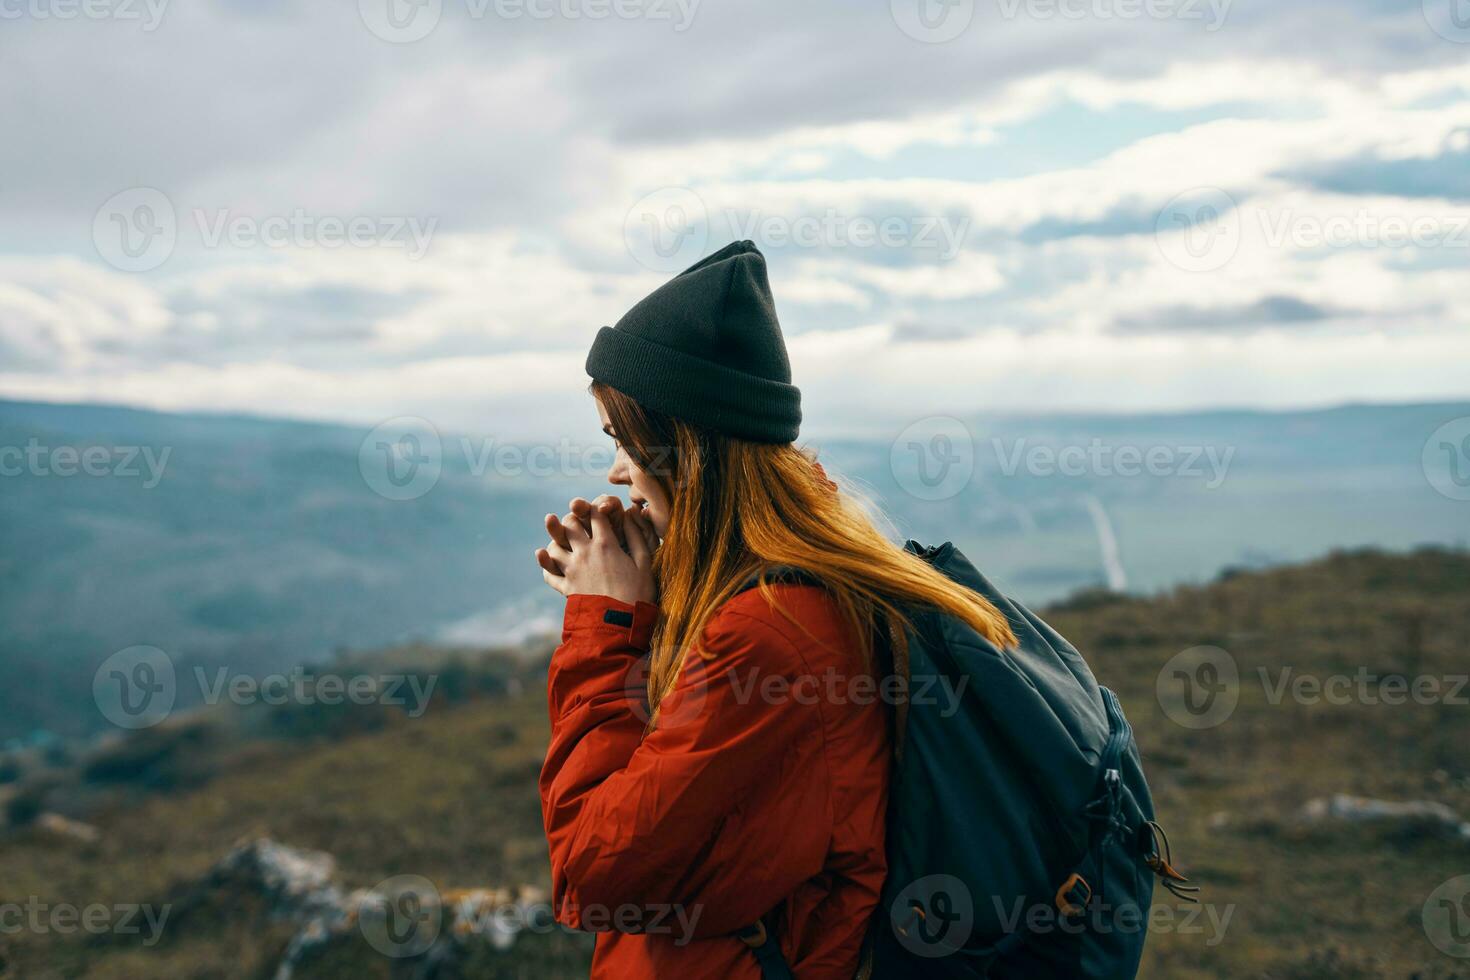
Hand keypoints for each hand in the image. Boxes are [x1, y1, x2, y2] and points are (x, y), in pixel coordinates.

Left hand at [535, 496, 657, 604]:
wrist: (620, 625)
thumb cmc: (637, 594)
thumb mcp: (644, 563)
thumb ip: (636, 536)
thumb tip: (630, 513)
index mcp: (606, 544)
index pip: (595, 514)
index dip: (596, 507)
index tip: (600, 510)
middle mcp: (584, 553)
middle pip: (569, 524)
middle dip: (573, 519)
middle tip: (579, 522)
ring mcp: (572, 570)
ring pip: (553, 546)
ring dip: (557, 541)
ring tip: (564, 542)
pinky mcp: (565, 588)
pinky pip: (548, 573)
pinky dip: (546, 565)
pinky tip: (549, 561)